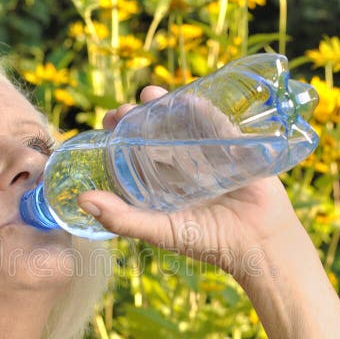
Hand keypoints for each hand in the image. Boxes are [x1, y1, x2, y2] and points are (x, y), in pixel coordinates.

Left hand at [78, 86, 304, 277]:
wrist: (257, 243)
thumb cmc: (207, 241)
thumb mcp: (159, 230)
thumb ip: (122, 218)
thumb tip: (81, 200)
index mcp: (164, 185)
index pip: (136, 154)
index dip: (120, 137)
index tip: (107, 123)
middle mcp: (184, 167)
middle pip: (156, 133)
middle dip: (138, 118)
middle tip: (123, 109)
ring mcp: (210, 155)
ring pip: (183, 123)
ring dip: (165, 106)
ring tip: (148, 95)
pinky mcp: (235, 147)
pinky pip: (217, 123)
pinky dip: (202, 109)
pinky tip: (186, 97)